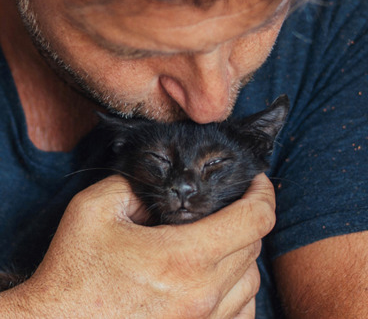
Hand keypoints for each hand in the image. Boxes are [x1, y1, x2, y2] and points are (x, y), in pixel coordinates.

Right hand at [0, 173, 274, 317]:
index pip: (253, 219)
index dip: (262, 193)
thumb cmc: (73, 272)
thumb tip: (159, 185)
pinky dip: (239, 290)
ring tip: (225, 237)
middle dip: (250, 217)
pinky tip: (219, 277)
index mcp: (184, 256)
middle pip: (254, 247)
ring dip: (245, 254)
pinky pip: (241, 314)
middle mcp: (202, 295)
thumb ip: (133, 184)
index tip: (256, 181)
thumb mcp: (95, 209)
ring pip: (252, 283)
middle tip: (233, 203)